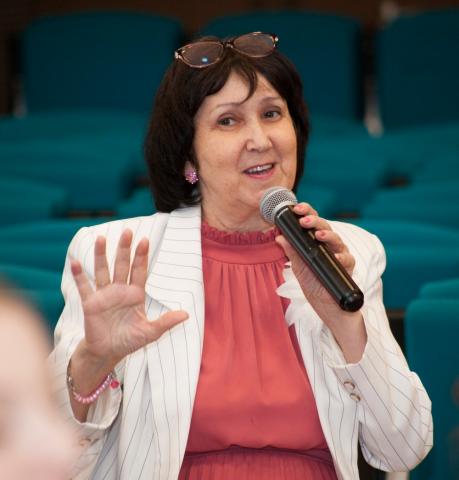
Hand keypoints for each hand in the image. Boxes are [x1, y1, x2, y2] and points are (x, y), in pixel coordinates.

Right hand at [70, 229, 187, 367]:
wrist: (108, 352)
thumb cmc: (130, 341)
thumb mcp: (150, 332)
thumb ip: (166, 322)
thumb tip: (186, 314)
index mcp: (135, 294)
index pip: (139, 271)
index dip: (141, 257)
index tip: (144, 241)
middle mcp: (120, 290)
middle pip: (122, 265)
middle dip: (124, 249)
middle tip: (127, 232)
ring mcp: (104, 295)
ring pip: (103, 271)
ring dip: (101, 255)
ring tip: (101, 239)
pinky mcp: (90, 303)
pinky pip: (84, 287)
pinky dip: (79, 275)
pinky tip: (75, 262)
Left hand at [275, 203, 356, 318]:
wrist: (323, 302)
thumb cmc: (312, 280)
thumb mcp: (298, 265)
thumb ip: (291, 250)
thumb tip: (279, 236)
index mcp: (317, 240)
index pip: (313, 221)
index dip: (306, 212)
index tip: (296, 209)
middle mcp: (330, 243)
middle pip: (324, 226)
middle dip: (314, 221)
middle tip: (304, 221)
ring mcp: (340, 253)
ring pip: (336, 239)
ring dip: (328, 236)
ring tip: (319, 235)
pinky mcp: (348, 265)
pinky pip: (346, 259)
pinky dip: (340, 257)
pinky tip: (335, 257)